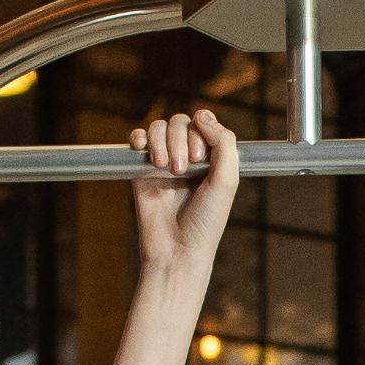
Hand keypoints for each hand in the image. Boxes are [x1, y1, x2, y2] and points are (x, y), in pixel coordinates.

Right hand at [131, 108, 242, 281]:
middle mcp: (188, 157)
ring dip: (160, 141)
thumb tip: (203, 115)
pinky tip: (144, 154)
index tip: (199, 157)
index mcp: (211, 158)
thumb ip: (224, 144)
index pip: (203, 123)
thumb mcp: (227, 181)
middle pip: (179, 122)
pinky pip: (137, 141)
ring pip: (158, 128)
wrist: (177, 249)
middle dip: (179, 140)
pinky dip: (138, 140)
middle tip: (181, 169)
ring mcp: (163, 162)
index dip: (199, 131)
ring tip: (164, 168)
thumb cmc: (206, 221)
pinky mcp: (141, 171)